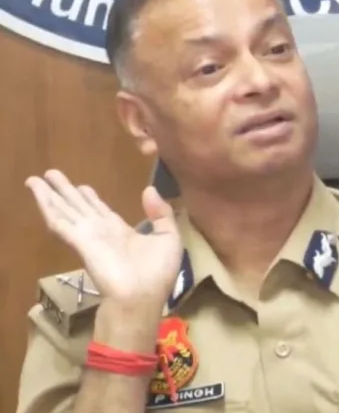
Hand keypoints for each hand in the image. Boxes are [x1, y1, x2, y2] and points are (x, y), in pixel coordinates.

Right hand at [25, 170, 182, 307]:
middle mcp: (101, 232)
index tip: (81, 186)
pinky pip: (60, 221)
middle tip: (51, 173)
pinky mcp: (80, 241)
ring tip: (35, 178)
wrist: (141, 299)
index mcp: (121, 232)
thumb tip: (148, 189)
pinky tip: (38, 193)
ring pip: (64, 209)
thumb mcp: (169, 239)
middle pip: (78, 206)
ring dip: (49, 194)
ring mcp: (88, 236)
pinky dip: (47, 206)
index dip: (90, 198)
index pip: (101, 210)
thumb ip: (161, 214)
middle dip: (65, 190)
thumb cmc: (157, 274)